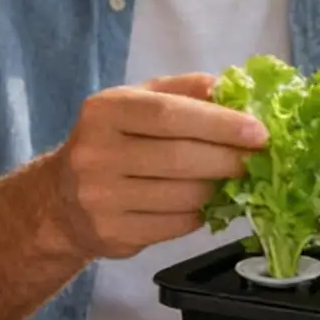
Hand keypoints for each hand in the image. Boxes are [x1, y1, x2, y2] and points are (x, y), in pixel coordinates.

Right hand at [45, 73, 267, 262]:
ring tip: (231, 179)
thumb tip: (231, 86)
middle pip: (179, 158)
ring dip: (217, 188)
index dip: (219, 123)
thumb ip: (183, 90)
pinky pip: (175, 224)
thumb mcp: (138, 102)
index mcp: (105, 111)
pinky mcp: (113, 233)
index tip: (258, 132)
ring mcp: (101, 198)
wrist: (62, 200)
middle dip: (228, 159)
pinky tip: (204, 202)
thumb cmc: (114, 141)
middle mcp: (96, 153)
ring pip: (182, 196)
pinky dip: (200, 214)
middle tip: (257, 159)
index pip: (169, 114)